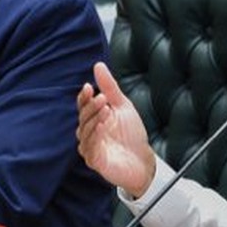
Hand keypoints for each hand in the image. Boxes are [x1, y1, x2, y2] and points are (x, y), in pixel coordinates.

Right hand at [76, 62, 157, 199]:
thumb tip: (98, 65)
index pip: (83, 106)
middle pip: (83, 118)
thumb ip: (109, 87)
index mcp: (93, 119)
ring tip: (106, 110)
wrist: (143, 159)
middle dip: (91, 107)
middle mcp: (88, 133)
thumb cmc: (132, 134)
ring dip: (94, 119)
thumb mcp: (123, 106)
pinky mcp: (95, 161)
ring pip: (85, 132)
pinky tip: (102, 126)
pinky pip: (90, 147)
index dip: (83, 97)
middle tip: (102, 98)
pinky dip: (95, 135)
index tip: (88, 86)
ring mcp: (90, 147)